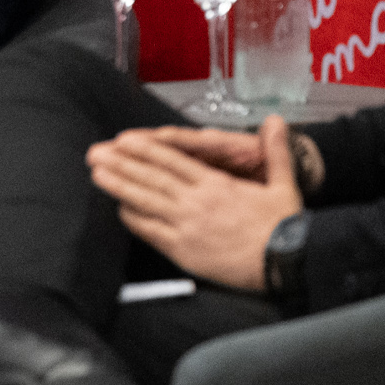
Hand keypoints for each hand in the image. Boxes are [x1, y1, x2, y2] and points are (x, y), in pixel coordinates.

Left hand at [86, 114, 305, 292]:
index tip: (124, 140)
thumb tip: (276, 122)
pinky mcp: (185, 250)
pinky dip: (134, 220)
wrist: (288, 262)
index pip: (173, 161)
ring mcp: (188, 226)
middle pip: (152, 177)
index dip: (146, 149)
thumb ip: (276, 151)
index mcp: (217, 184)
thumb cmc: (286, 227)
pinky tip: (120, 210)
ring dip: (119, 186)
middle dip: (122, 163)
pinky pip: (152, 232)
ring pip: (146, 201)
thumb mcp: (284, 185)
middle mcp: (197, 202)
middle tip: (96, 153)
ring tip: (97, 174)